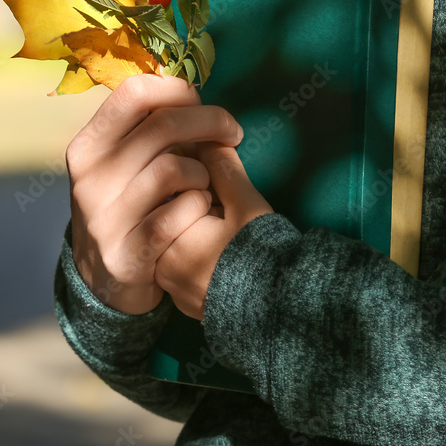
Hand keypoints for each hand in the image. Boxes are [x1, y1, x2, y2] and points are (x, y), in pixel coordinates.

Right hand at [66, 74, 243, 314]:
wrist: (102, 280)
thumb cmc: (125, 206)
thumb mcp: (118, 164)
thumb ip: (144, 129)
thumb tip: (189, 88)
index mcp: (88, 146)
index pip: (134, 93)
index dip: (177, 90)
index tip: (200, 102)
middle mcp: (90, 178)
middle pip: (164, 126)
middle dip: (212, 122)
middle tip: (233, 133)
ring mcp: (105, 219)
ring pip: (175, 169)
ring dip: (203, 173)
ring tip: (204, 184)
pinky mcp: (127, 254)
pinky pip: (181, 213)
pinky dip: (200, 206)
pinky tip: (199, 210)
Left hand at [154, 142, 273, 320]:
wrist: (284, 309)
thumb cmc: (261, 254)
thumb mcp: (244, 202)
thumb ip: (221, 167)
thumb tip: (205, 136)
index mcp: (167, 240)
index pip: (169, 197)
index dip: (194, 184)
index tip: (218, 189)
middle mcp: (161, 269)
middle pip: (170, 222)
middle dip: (194, 208)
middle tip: (226, 210)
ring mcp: (174, 292)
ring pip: (177, 246)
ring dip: (197, 232)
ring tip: (230, 232)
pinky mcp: (189, 306)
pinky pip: (187, 271)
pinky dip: (201, 257)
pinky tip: (227, 254)